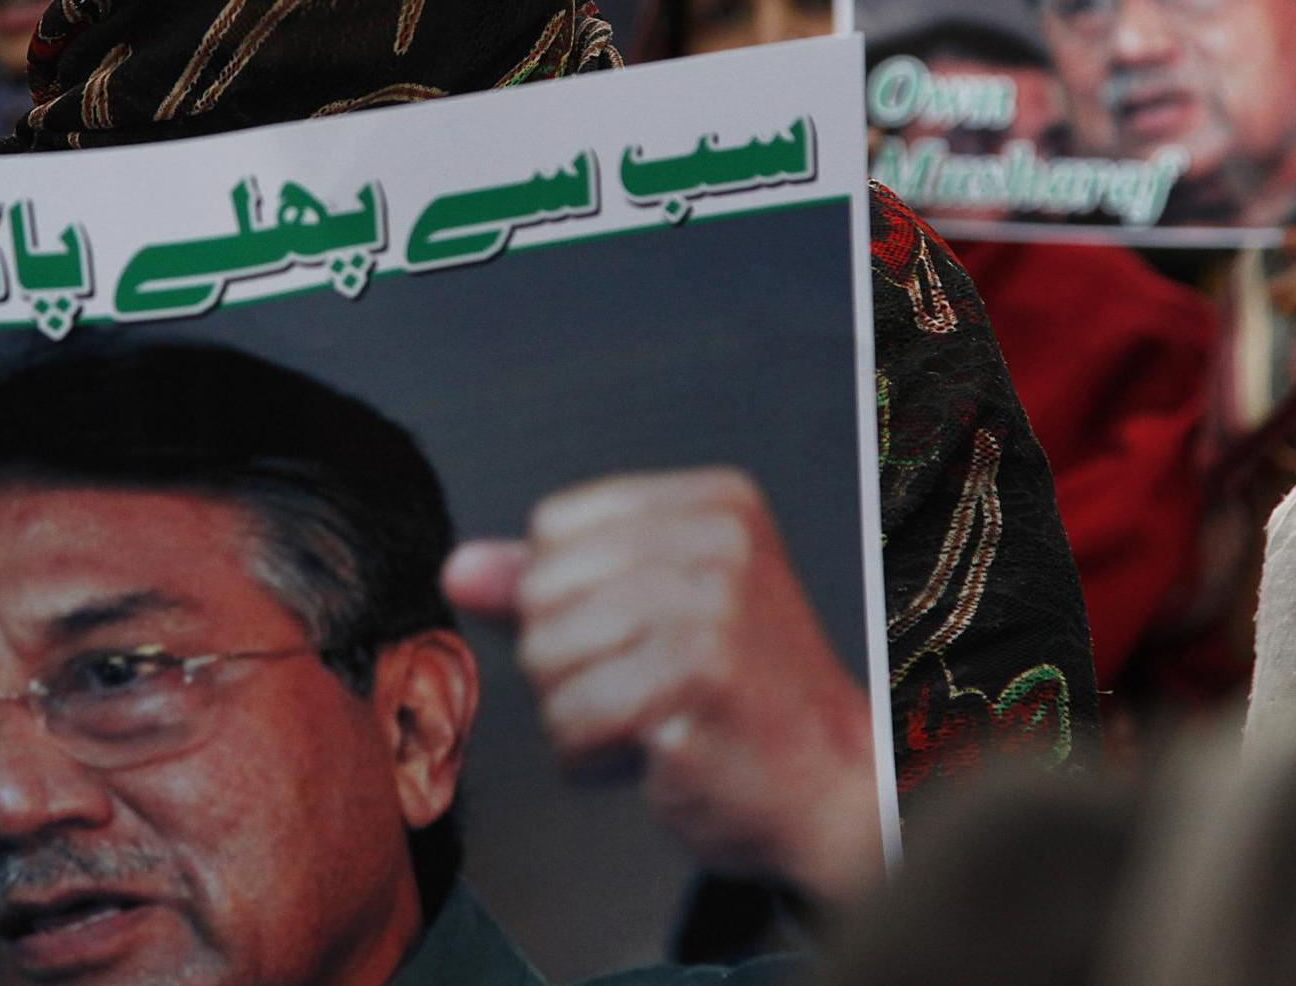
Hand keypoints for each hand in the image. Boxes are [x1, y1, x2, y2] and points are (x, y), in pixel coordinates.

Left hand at [443, 469, 883, 903]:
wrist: (836, 790)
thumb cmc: (743, 702)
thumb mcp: (649, 614)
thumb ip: (549, 582)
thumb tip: (459, 568)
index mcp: (712, 504)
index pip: (552, 526)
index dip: (567, 598)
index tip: (639, 634)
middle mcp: (716, 542)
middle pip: (540, 591)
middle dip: (568, 661)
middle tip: (649, 686)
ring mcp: (711, 608)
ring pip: (543, 657)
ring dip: (578, 713)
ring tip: (654, 718)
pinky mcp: (698, 680)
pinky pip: (571, 719)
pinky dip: (594, 756)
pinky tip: (656, 752)